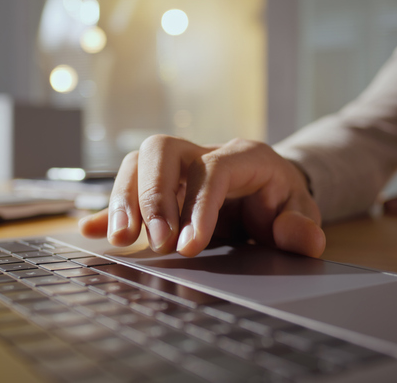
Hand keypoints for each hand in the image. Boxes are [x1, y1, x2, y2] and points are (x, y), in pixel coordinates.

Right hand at [78, 135, 325, 256]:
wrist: (268, 189)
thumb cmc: (282, 199)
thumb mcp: (301, 210)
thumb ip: (304, 224)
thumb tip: (300, 237)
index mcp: (243, 155)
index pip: (213, 169)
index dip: (198, 205)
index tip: (189, 246)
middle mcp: (202, 152)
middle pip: (162, 150)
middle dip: (152, 195)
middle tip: (154, 242)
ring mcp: (176, 165)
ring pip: (137, 162)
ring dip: (124, 200)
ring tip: (122, 241)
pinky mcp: (157, 182)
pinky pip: (125, 185)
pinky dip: (108, 208)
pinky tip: (92, 230)